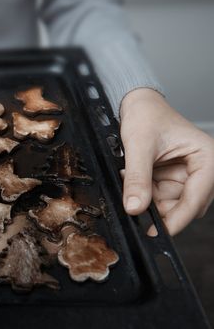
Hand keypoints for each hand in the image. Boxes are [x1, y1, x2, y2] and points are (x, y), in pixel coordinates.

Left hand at [120, 88, 213, 235]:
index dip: (177, 218)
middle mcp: (201, 169)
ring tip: (130, 184)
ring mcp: (185, 175)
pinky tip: (131, 181)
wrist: (135, 104)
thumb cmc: (146, 115)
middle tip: (135, 210)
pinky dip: (144, 195)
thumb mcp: (139, 145)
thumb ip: (138, 177)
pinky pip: (158, 197)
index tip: (158, 231)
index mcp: (207, 158)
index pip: (197, 198)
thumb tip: (135, 207)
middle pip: (185, 205)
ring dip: (149, 201)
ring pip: (169, 204)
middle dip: (160, 210)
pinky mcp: (170, 178)